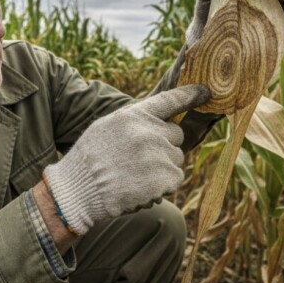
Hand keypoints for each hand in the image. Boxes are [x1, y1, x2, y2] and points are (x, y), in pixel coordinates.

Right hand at [43, 85, 209, 234]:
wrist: (78, 191)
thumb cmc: (89, 159)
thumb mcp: (107, 127)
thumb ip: (134, 121)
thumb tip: (159, 122)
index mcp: (134, 115)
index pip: (169, 100)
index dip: (190, 95)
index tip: (206, 91)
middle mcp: (149, 132)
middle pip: (176, 136)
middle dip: (164, 146)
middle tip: (139, 159)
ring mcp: (158, 155)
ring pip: (176, 160)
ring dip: (163, 169)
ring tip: (134, 175)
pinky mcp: (164, 179)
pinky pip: (175, 179)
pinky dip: (163, 186)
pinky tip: (140, 187)